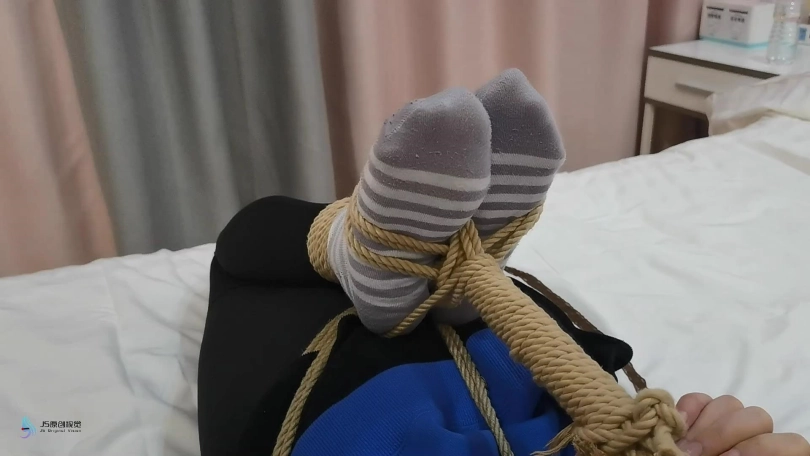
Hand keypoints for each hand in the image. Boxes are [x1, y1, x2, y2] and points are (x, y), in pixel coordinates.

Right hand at [675, 393, 809, 455]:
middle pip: (758, 418)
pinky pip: (699, 399)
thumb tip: (720, 454)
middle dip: (724, 435)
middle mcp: (758, 441)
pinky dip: (687, 410)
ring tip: (685, 448)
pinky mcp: (701, 417)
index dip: (762, 448)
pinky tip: (677, 428)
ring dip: (705, 426)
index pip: (793, 445)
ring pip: (730, 404)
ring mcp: (729, 425)